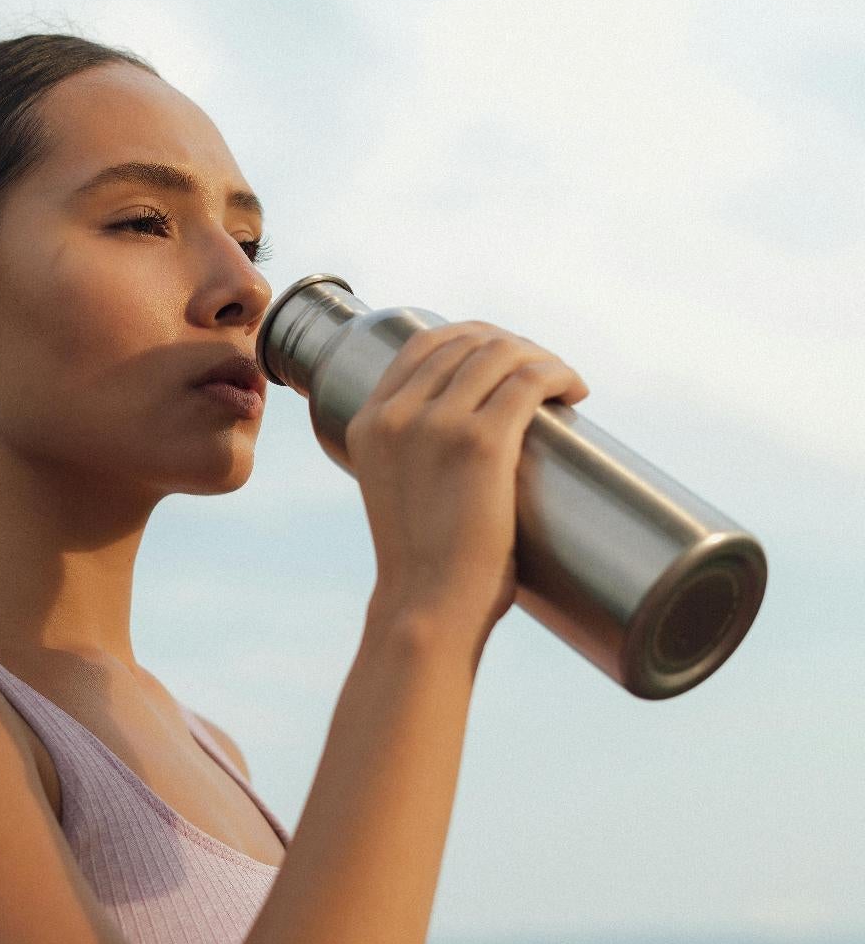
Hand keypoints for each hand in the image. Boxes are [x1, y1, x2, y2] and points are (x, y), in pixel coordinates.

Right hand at [344, 321, 589, 661]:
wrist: (427, 606)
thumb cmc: (424, 566)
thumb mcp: (398, 493)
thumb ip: (415, 459)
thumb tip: (468, 442)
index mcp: (369, 423)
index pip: (422, 344)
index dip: (472, 338)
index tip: (505, 358)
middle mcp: (397, 415)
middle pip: (466, 343)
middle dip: (513, 347)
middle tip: (543, 376)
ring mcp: (437, 425)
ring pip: (501, 355)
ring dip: (541, 357)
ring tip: (563, 383)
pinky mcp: (481, 443)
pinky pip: (529, 381)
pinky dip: (558, 373)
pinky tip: (574, 387)